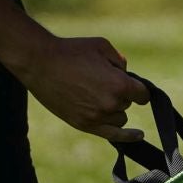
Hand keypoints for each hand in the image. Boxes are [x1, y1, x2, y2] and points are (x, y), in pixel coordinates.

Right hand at [13, 35, 149, 139]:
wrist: (40, 63)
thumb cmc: (71, 51)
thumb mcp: (102, 46)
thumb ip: (121, 61)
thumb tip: (126, 74)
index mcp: (119, 84)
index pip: (142, 94)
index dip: (138, 88)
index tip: (133, 86)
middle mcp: (111, 104)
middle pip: (127, 104)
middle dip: (119, 93)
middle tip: (96, 80)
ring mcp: (97, 117)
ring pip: (119, 118)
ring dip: (114, 109)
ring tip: (94, 94)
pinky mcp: (83, 124)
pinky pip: (112, 135)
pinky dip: (127, 136)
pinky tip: (138, 135)